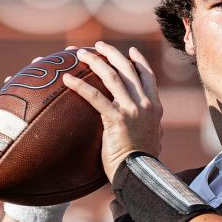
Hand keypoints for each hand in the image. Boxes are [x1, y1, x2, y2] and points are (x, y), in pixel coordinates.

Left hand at [62, 41, 162, 181]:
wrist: (140, 175)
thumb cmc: (142, 164)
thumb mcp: (152, 140)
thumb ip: (149, 129)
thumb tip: (150, 130)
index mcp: (154, 107)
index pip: (148, 76)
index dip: (139, 61)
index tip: (130, 51)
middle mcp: (145, 104)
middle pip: (128, 69)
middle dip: (112, 54)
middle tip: (98, 45)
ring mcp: (132, 110)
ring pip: (113, 77)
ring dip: (96, 62)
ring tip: (81, 54)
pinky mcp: (117, 119)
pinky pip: (95, 96)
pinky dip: (80, 85)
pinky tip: (67, 78)